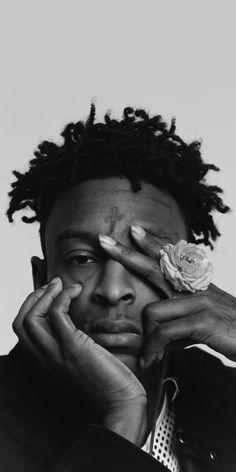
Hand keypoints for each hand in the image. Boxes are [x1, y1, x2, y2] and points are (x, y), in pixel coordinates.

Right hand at [12, 277, 146, 444]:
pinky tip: (74, 291)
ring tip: (61, 285)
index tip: (48, 295)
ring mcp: (57, 354)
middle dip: (34, 298)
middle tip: (53, 286)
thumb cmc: (108, 385)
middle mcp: (46, 360)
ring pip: (31, 318)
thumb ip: (71, 349)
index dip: (31, 308)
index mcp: (46, 364)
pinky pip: (56, 315)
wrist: (121, 404)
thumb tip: (74, 327)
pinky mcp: (73, 347)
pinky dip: (62, 297)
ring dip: (45, 294)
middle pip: (21, 322)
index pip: (24, 332)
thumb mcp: (81, 365)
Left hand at [99, 227, 235, 368]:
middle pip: (154, 266)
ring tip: (148, 355)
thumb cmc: (232, 331)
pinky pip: (165, 332)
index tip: (134, 232)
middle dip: (127, 254)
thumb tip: (163, 336)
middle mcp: (194, 288)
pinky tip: (151, 360)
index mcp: (194, 285)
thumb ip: (182, 325)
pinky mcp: (201, 320)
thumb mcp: (204, 324)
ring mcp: (198, 301)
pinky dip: (154, 349)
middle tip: (104, 242)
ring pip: (153, 310)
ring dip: (147, 338)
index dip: (152, 245)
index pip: (170, 259)